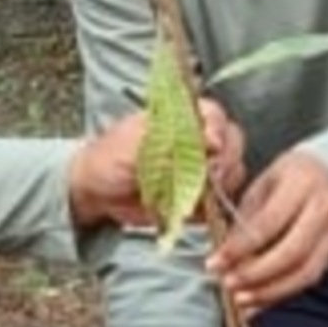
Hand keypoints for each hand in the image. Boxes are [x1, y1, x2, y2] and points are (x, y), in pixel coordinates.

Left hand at [67, 98, 247, 233]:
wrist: (94, 193)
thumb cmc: (108, 159)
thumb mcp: (135, 140)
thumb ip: (173, 137)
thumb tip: (211, 140)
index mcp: (183, 119)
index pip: (216, 116)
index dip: (219, 130)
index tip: (212, 146)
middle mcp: (197, 142)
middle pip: (233, 144)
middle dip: (225, 161)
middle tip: (208, 177)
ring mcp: (200, 170)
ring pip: (233, 173)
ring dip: (220, 186)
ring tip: (196, 196)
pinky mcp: (198, 198)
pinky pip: (220, 202)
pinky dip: (213, 208)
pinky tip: (194, 210)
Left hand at [207, 149, 327, 312]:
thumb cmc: (290, 180)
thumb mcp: (263, 187)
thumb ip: (245, 220)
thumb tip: (223, 257)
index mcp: (301, 184)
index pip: (267, 224)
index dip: (238, 248)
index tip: (215, 263)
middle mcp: (323, 209)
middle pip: (290, 253)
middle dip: (255, 275)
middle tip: (228, 284)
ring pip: (304, 273)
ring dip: (269, 291)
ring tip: (241, 300)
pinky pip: (309, 279)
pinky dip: (280, 294)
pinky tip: (258, 302)